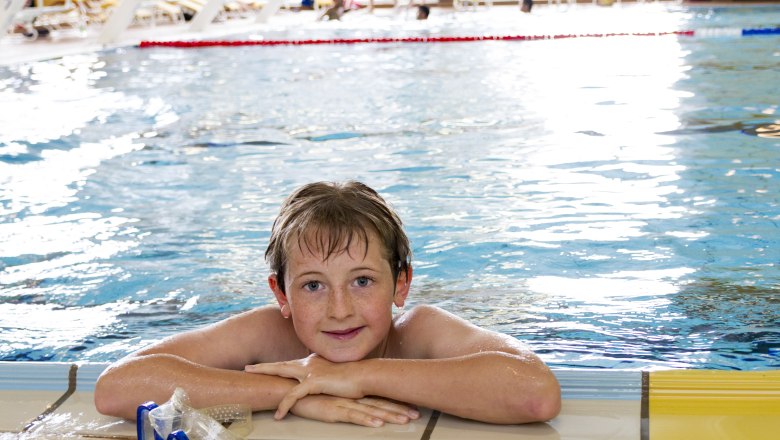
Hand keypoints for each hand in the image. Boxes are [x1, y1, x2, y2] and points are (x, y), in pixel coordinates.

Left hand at [245, 354, 363, 418]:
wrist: (364, 375)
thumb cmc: (354, 377)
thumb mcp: (336, 376)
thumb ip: (325, 378)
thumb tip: (321, 384)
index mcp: (314, 361)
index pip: (291, 363)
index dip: (278, 366)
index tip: (267, 367)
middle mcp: (310, 363)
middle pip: (282, 364)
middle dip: (264, 366)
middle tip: (249, 368)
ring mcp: (311, 371)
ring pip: (282, 373)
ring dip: (266, 376)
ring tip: (253, 381)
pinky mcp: (314, 382)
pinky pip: (294, 395)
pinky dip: (285, 405)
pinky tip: (279, 414)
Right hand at [290, 395, 419, 426]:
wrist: (291, 387)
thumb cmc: (311, 391)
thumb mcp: (332, 393)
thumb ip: (344, 393)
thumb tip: (354, 395)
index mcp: (353, 392)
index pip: (379, 397)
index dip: (396, 401)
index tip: (412, 405)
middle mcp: (352, 396)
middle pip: (380, 403)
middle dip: (399, 409)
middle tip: (416, 414)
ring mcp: (344, 403)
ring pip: (371, 410)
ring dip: (389, 415)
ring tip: (405, 420)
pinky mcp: (333, 410)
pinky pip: (353, 416)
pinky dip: (366, 420)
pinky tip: (378, 424)